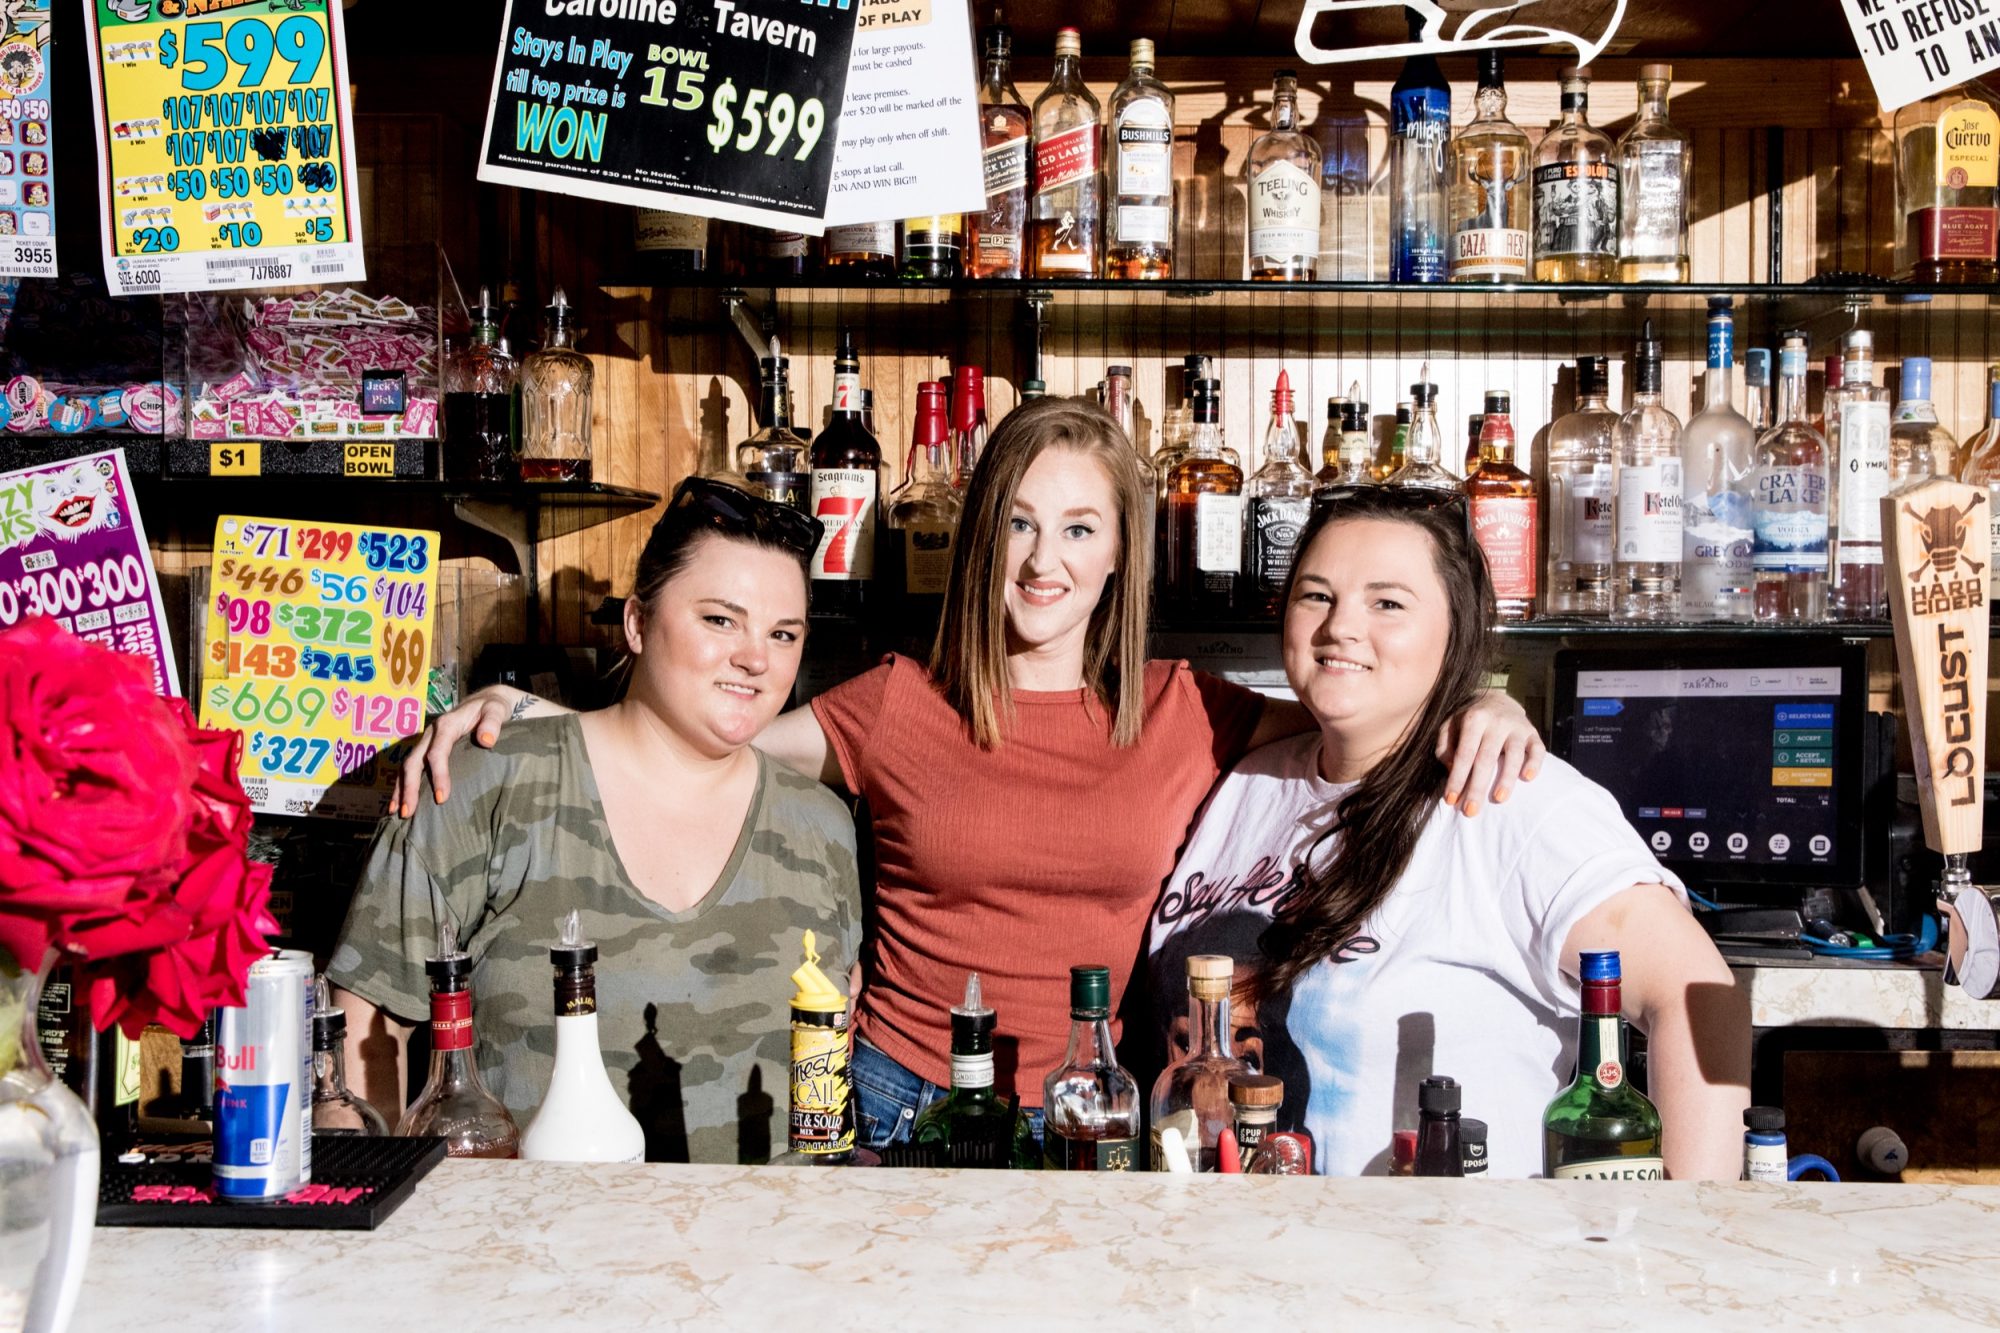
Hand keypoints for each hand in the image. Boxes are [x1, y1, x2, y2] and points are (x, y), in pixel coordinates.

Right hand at [394, 684, 530, 816]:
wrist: (486, 701)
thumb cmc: (492, 708)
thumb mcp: (496, 710)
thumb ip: (492, 722)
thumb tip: (486, 740)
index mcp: (447, 725)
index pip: (438, 752)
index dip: (438, 775)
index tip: (442, 798)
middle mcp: (431, 733)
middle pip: (414, 761)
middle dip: (410, 787)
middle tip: (408, 812)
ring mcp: (426, 741)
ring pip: (408, 766)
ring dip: (401, 789)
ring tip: (397, 812)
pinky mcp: (426, 748)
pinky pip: (411, 767)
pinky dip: (403, 784)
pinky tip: (399, 802)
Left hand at [1436, 687, 1543, 814]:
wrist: (1497, 700)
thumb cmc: (1468, 720)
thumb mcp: (1449, 726)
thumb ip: (1445, 746)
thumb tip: (1451, 768)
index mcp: (1474, 719)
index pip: (1464, 754)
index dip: (1457, 778)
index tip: (1451, 800)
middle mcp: (1497, 722)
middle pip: (1487, 758)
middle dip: (1477, 787)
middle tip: (1470, 811)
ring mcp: (1518, 727)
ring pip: (1514, 755)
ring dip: (1506, 779)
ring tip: (1498, 799)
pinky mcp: (1533, 733)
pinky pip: (1538, 749)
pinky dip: (1535, 763)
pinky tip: (1528, 778)